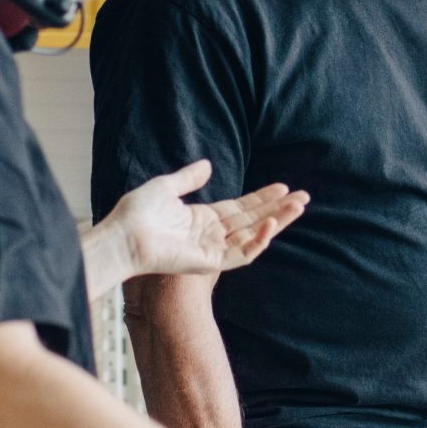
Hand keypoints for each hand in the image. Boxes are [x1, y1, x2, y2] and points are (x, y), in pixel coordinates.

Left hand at [94, 161, 307, 285]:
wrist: (122, 236)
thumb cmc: (136, 214)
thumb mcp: (165, 187)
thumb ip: (188, 178)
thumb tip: (208, 165)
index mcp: (202, 219)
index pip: (241, 208)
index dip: (262, 198)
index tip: (283, 187)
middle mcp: (211, 235)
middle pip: (253, 220)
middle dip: (279, 209)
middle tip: (304, 197)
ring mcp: (212, 250)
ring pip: (254, 236)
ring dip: (277, 222)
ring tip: (298, 207)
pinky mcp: (210, 263)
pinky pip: (241, 254)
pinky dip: (258, 241)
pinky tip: (271, 224)